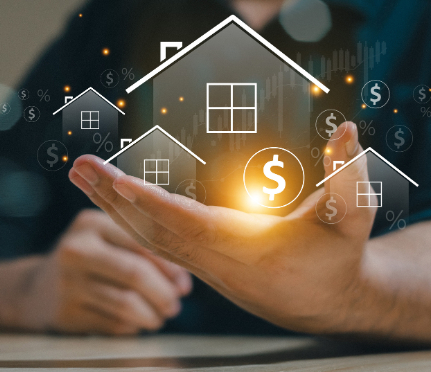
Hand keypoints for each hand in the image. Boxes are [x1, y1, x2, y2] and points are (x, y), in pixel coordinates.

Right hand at [21, 209, 191, 334]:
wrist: (35, 290)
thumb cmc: (89, 262)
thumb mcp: (106, 241)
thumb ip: (143, 250)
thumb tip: (182, 282)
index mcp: (90, 223)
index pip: (141, 242)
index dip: (170, 267)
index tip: (184, 285)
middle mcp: (75, 248)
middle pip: (135, 273)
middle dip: (163, 294)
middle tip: (174, 306)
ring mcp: (67, 282)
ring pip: (126, 303)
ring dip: (152, 315)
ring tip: (159, 318)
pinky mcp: (65, 312)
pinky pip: (113, 324)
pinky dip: (132, 326)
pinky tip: (134, 322)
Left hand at [68, 122, 375, 333]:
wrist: (329, 300)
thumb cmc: (339, 254)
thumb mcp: (352, 215)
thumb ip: (349, 175)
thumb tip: (348, 131)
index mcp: (246, 246)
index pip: (189, 223)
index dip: (152, 203)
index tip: (117, 181)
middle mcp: (215, 259)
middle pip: (152, 230)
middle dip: (111, 198)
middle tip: (78, 166)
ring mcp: (202, 264)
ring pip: (146, 238)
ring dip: (110, 205)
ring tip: (80, 175)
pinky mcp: (199, 263)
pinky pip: (153, 242)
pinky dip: (126, 219)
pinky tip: (109, 198)